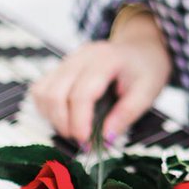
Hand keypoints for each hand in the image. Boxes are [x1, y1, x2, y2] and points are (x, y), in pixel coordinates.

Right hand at [30, 16, 171, 147]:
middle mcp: (82, 56)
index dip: (79, 121)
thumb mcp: (148, 92)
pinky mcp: (60, 67)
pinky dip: (47, 108)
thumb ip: (127, 114)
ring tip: (74, 129)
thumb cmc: (146, 69)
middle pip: (56, 93)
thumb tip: (105, 138)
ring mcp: (68, 59)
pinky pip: (41, 89)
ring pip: (43, 91)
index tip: (85, 141)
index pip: (82, 93)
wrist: (140, 47)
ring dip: (53, 117)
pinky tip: (65, 117)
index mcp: (106, 59)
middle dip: (64, 123)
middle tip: (82, 140)